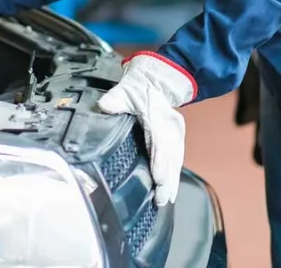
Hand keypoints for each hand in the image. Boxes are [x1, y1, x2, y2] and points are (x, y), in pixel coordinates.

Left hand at [96, 52, 196, 206]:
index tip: (158, 177)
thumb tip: (104, 105)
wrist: (156, 80)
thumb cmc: (139, 87)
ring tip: (167, 199)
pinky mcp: (174, 139)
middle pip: (171, 155)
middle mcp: (170, 126)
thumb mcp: (126, 88)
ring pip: (176, 160)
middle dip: (167, 178)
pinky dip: (174, 175)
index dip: (160, 159)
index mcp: (157, 115)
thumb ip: (116, 98)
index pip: (160, 140)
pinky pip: (176, 159)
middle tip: (162, 198)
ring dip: (172, 180)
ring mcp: (174, 133)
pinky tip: (171, 191)